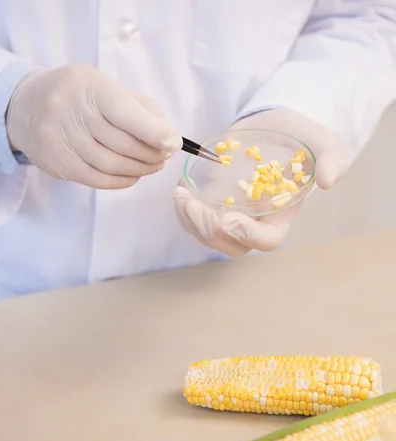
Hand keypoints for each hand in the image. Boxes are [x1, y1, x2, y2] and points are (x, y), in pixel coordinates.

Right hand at [7, 64, 181, 188]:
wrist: (27, 107)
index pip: (124, 112)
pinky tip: (134, 174)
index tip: (174, 143)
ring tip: (154, 165)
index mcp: (89, 87)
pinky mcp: (60, 164)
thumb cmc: (79, 96)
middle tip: (165, 155)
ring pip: (112, 165)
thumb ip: (140, 108)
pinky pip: (99, 180)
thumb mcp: (106, 87)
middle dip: (151, 153)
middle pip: (122, 144)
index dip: (153, 131)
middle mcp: (72, 112)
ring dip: (141, 169)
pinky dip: (123, 180)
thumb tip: (169, 137)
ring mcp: (63, 141)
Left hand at [173, 109, 346, 256]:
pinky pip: (194, 219)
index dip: (248, 236)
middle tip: (193, 205)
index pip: (265, 240)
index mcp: (280, 216)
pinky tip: (180, 188)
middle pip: (231, 246)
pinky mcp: (213, 202)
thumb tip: (328, 182)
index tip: (229, 218)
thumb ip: (331, 160)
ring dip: (190, 221)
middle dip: (209, 231)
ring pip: (207, 235)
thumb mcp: (322, 142)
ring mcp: (232, 213)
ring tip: (180, 195)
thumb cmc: (301, 136)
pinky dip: (183, 209)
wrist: (273, 122)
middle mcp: (255, 221)